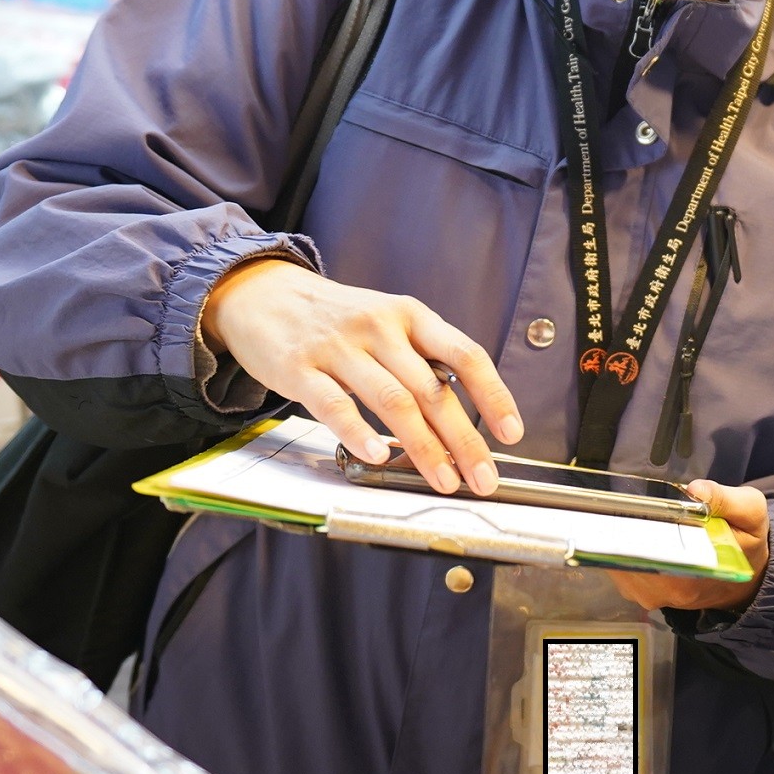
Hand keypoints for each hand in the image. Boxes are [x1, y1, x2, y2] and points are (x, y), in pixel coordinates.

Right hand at [203, 258, 522, 496]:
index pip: (465, 355)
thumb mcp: (387, 321)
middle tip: (483, 477)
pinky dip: (360, 433)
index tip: (512, 433)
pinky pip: (334, 404)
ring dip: (424, 447)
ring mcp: (339, 346)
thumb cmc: (336, 318)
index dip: (494, 395)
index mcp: (410, 316)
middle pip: (433, 389)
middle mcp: (380, 327)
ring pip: (392, 401)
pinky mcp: (300, 367)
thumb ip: (421, 358)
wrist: (261, 292)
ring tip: (444, 480)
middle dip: (464, 440)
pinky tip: (379, 458)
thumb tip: (464, 415)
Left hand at [610, 480, 768, 613]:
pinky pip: (618, 566)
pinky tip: (628, 527)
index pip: (657, 554)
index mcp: (698, 575)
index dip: (638, 529)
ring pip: (619, 562)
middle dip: (622, 528)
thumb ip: (727, 499)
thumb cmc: (745, 542)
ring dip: (617, 536)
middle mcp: (670, 590)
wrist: (742, 580)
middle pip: (630, 557)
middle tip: (618, 501)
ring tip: (622, 510)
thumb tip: (695, 489)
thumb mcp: (751, 512)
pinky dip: (618, 545)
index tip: (629, 508)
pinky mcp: (640, 592)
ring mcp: (651, 594)